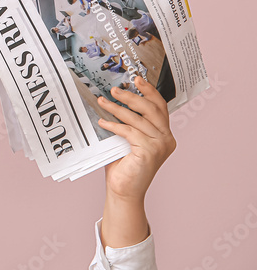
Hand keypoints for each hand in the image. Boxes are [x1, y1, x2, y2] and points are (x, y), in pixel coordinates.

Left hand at [97, 76, 175, 202]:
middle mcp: (167, 139)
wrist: (123, 190)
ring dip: (117, 109)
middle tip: (114, 90)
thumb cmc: (123, 165)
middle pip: (151, 109)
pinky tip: (102, 122)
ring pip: (138, 120)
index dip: (149, 91)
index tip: (137, 79)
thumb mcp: (128, 139)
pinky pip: (129, 132)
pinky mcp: (149, 152)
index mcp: (165, 135)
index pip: (160, 108)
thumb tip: (115, 99)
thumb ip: (129, 123)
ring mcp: (160, 146)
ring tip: (102, 102)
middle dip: (132, 97)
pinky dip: (114, 125)